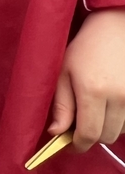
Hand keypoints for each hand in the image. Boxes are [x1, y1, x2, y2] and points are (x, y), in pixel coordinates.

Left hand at [49, 8, 124, 150]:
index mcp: (93, 91)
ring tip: (97, 110)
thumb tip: (56, 133)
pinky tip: (111, 106)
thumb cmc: (85, 48)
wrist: (115, 29)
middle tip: (80, 125)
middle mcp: (119, 97)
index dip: (78, 145)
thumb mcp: (63, 72)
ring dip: (108, 128)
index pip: (88, 134)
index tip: (71, 144)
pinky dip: (122, 120)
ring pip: (122, 132)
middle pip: (106, 136)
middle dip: (92, 136)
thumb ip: (61, 105)